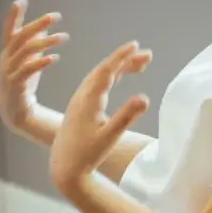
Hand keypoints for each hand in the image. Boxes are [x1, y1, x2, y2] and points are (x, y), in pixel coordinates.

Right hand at [0, 0, 67, 134]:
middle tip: (56, 16)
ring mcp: (9, 72)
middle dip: (37, 24)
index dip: (13, 15)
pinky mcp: (15, 85)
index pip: (8, 29)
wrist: (15, 112)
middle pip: (20, 37)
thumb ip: (34, 45)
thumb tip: (44, 28)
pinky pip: (28, 70)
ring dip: (46, 42)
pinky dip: (41, 62)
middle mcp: (6, 59)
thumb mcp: (28, 61)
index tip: (22, 0)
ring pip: (26, 51)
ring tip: (64, 37)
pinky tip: (55, 58)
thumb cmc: (23, 83)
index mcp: (7, 51)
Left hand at [51, 41, 152, 197]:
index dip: (120, 57)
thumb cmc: (86, 155)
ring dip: (119, 68)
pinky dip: (111, 77)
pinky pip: (97, 85)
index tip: (135, 46)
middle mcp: (82, 97)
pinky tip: (119, 78)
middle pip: (105, 70)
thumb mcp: (109, 137)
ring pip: (100, 77)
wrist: (63, 167)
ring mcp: (79, 101)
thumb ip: (126, 117)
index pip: (106, 71)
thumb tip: (145, 97)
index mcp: (88, 101)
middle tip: (148, 54)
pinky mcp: (80, 107)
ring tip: (141, 64)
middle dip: (125, 60)